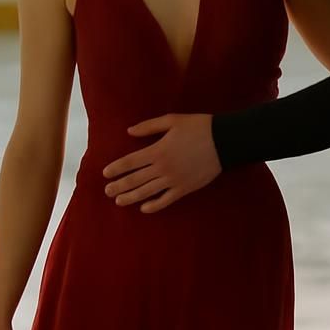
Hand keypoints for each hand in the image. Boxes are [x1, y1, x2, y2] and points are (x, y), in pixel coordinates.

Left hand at [102, 113, 217, 212]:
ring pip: (147, 192)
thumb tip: (129, 131)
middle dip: (119, 186)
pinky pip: (166, 200)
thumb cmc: (198, 127)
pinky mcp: (185, 188)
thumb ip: (149, 126)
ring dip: (131, 197)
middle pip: (134, 179)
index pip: (130, 162)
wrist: (224, 141)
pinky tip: (144, 208)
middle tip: (107, 191)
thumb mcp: (173, 120)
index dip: (116, 168)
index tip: (105, 173)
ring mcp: (173, 180)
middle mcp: (162, 168)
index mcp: (157, 150)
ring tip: (119, 201)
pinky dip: (154, 206)